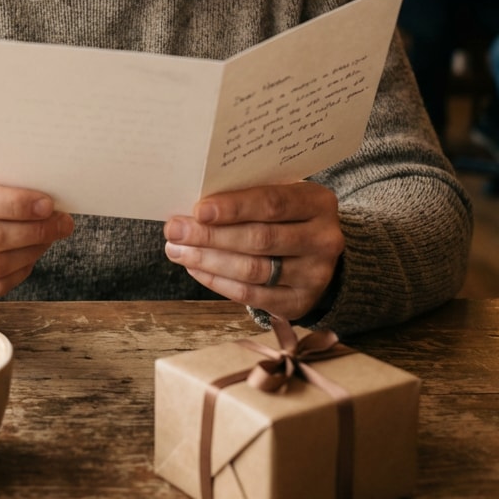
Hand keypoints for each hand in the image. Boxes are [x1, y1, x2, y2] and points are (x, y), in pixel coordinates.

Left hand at [163, 181, 343, 320]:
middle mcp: (323, 239)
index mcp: (318, 203)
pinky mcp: (299, 303)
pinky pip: (251, 295)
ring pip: (252, 270)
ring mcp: (314, 275)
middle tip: (175, 230)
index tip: (198, 210)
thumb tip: (194, 209)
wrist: (316, 252)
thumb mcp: (279, 195)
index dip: (234, 208)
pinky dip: (217, 281)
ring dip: (208, 260)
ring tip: (177, 250)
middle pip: (259, 239)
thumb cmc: (285, 214)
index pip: (272, 203)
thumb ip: (246, 197)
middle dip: (211, 236)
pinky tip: (195, 268)